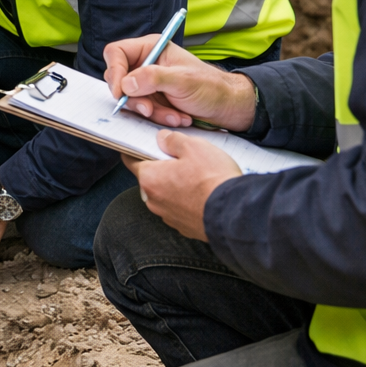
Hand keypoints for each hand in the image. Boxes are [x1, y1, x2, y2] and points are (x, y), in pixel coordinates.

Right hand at [103, 35, 256, 130]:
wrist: (226, 107)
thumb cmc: (211, 87)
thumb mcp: (183, 80)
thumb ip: (153, 78)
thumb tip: (125, 84)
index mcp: (151, 48)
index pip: (116, 53)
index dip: (114, 71)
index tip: (120, 92)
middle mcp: (146, 64)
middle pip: (119, 79)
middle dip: (136, 99)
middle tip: (149, 109)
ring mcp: (148, 83)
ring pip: (130, 99)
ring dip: (151, 112)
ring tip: (174, 115)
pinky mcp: (152, 100)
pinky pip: (141, 111)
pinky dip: (157, 117)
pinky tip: (177, 118)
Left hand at [124, 130, 241, 240]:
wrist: (234, 214)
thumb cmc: (212, 178)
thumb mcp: (193, 147)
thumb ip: (173, 140)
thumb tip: (162, 139)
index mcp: (150, 178)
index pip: (131, 160)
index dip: (136, 150)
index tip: (143, 144)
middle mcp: (153, 201)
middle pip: (151, 178)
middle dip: (162, 168)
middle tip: (181, 159)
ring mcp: (168, 216)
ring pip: (166, 195)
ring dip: (176, 186)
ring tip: (198, 177)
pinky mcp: (184, 228)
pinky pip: (180, 209)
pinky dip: (188, 201)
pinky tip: (203, 194)